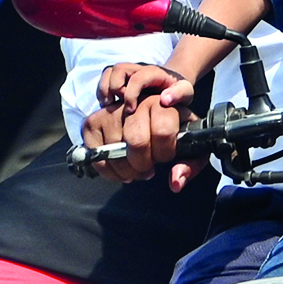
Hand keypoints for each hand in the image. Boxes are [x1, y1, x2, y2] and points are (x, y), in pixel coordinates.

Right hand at [85, 63, 196, 182]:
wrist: (149, 120)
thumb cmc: (172, 134)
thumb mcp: (190, 148)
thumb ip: (190, 165)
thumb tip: (175, 181)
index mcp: (165, 105)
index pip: (163, 131)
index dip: (164, 153)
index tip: (165, 157)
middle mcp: (137, 102)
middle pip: (137, 141)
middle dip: (143, 164)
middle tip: (148, 168)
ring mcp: (112, 110)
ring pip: (114, 149)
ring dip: (126, 169)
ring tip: (135, 167)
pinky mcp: (92, 121)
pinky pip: (95, 152)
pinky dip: (107, 169)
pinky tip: (119, 168)